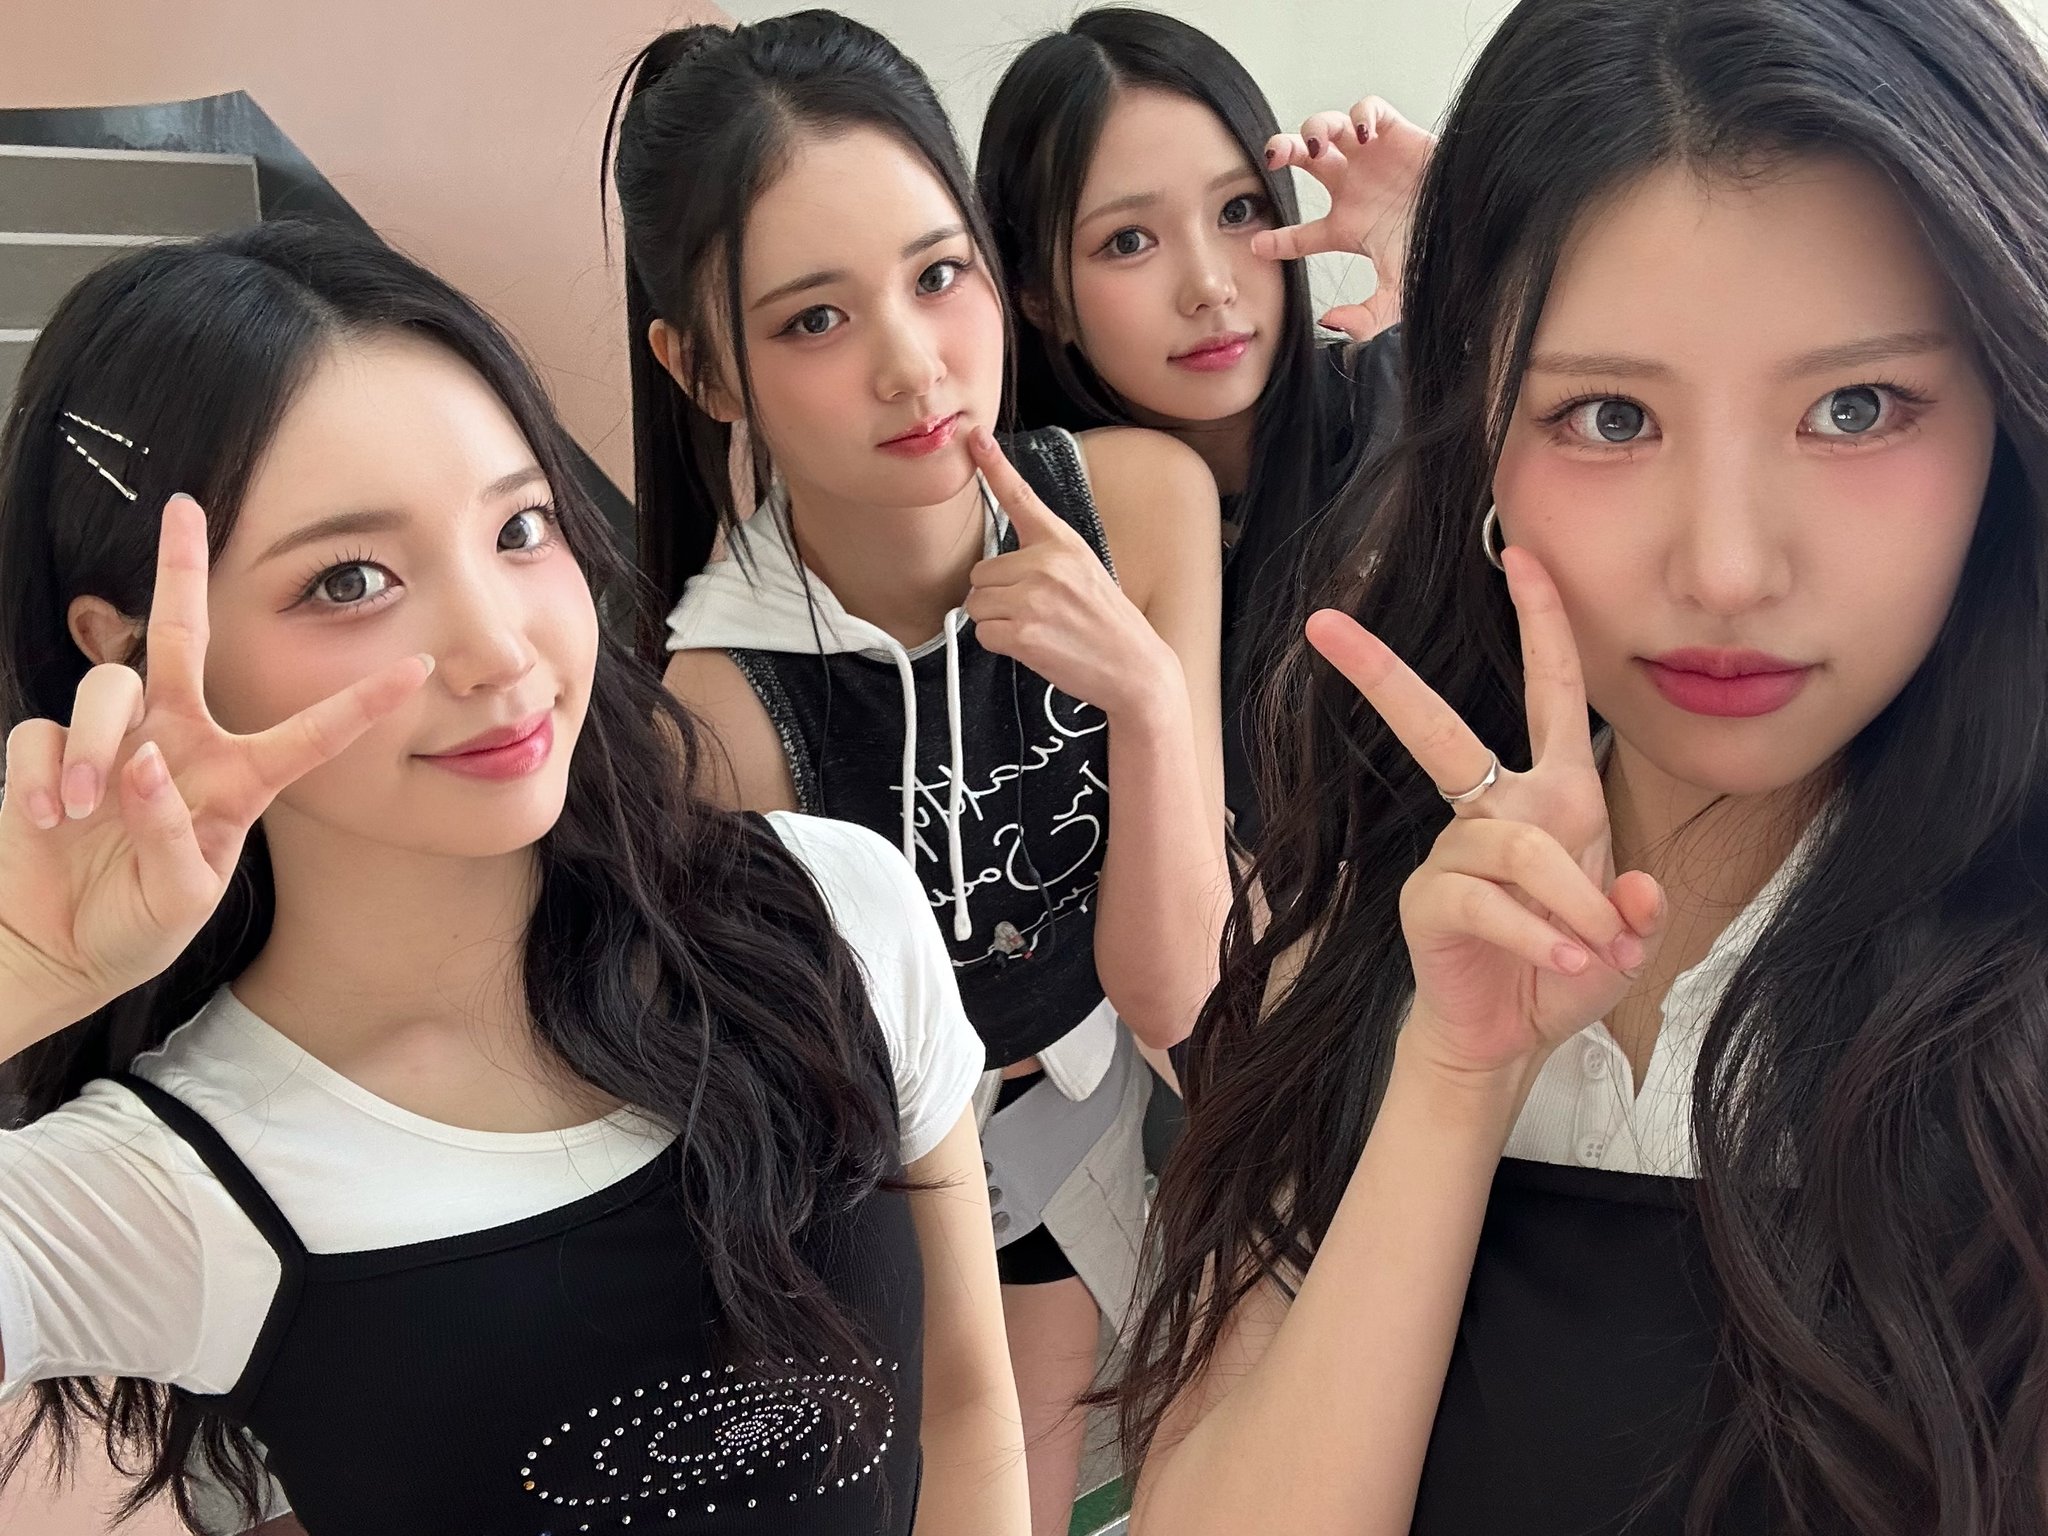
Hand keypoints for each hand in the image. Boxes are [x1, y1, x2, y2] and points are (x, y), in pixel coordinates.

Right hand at [0, 495, 430, 1043]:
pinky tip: (46, 822)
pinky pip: (42, 736)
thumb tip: (142, 768)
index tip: (418, 668)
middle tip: (185, 506)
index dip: (362, 704)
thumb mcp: (181, 898)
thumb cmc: (134, 923)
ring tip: (82, 812)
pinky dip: (43, 779)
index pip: (309, 733)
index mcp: (236, 778)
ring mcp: (111, 744)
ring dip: (95, 746)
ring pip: (107, 690)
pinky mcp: (46, 754)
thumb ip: (174, 839)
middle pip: (181, 638)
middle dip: (180, 569)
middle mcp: (178, 744)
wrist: (55, 951)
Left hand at [963, 428, 1177, 719]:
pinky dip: (1001, 645)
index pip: (1021, 497)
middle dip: (997, 596)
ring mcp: (1032, 598)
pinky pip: (984, 634)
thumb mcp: (1084, 571)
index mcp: (1062, 542)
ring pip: (976, 604)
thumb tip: (998, 570)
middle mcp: (1045, 563)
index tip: (974, 437)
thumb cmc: (1108, 624)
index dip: (993, 465)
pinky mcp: (1023, 631)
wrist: (1135, 668)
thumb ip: (1044, 558)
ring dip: (996, 622)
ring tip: (1037, 629)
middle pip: (981, 573)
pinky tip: (1034, 647)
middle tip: (1036, 612)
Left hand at [1251, 97, 1434, 339]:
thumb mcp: (1400, 295)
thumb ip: (1367, 317)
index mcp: (1347, 227)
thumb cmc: (1439, 254)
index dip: (1275, 241)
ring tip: (1318, 144)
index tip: (1257, 245)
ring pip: (1327, 130)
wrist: (1476, 225)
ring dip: (1314, 129)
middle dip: (1282, 152)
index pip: (1300, 236)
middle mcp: (1352, 189)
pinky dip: (1361, 114)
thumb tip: (1329, 322)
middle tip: (1274, 158)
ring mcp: (1372, 159)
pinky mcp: (1398, 134)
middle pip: (1302, 161)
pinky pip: (1369, 110)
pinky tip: (1362, 134)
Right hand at [1305, 546, 1662, 1081]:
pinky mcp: (1430, 901)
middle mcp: (1497, 811)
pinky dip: (1537, 933)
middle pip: (1439, 731)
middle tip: (1323, 625)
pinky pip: (1488, 901)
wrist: (1509, 1039)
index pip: (1552, 692)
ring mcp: (1455, 854)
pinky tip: (1563, 961)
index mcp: (1554, 796)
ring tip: (1594, 949)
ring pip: (1520, 847)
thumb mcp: (1624, 938)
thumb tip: (1631, 892)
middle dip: (1383, 677)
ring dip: (1570, 902)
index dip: (1541, 622)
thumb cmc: (1561, 971)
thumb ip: (1636, 909)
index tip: (1519, 554)